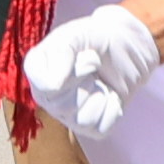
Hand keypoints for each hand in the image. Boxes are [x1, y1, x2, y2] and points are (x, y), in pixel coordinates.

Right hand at [28, 5, 162, 141]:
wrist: (126, 47)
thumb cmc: (96, 38)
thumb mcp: (77, 35)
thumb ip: (60, 52)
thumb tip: (53, 86)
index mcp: (37, 70)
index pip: (47, 86)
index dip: (73, 71)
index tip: (82, 55)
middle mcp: (46, 96)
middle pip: (63, 105)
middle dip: (88, 81)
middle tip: (94, 66)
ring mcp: (67, 114)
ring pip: (82, 119)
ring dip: (100, 96)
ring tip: (100, 81)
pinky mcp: (90, 127)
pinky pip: (100, 128)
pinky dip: (112, 110)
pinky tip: (110, 95)